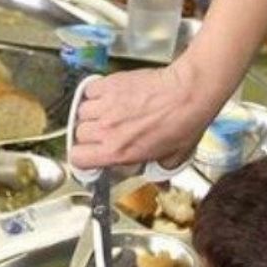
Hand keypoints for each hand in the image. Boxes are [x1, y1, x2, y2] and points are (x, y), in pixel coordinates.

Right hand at [71, 60, 219, 169]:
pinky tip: (107, 97)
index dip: (82, 157)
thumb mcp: (172, 159)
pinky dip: (95, 93)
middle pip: (78, 134)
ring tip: (107, 114)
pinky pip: (89, 91)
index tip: (89, 155)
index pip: (77, 159)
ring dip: (92, 114)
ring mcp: (107, 106)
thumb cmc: (184, 122)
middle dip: (90, 135)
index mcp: (118, 152)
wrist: (189, 93)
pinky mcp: (111, 85)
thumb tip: (160, 180)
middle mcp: (107, 130)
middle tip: (105, 133)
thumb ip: (159, 172)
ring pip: (81, 112)